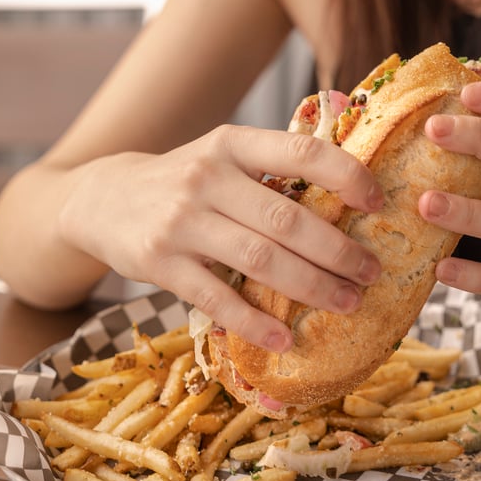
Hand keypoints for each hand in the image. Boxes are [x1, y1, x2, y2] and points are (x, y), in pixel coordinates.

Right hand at [57, 124, 384, 351]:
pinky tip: (284, 337)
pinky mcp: (159, 262)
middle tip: (371, 272)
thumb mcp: (221, 154)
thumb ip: (272, 166)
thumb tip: (353, 188)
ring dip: (311, 286)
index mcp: (231, 144)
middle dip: (338, 251)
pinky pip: (216, 298)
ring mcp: (180, 221)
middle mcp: (206, 177)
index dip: (346, 175)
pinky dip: (255, 321)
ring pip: (260, 260)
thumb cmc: (182, 179)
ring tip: (346, 303)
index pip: (300, 152)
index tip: (378, 202)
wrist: (101, 199)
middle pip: (287, 218)